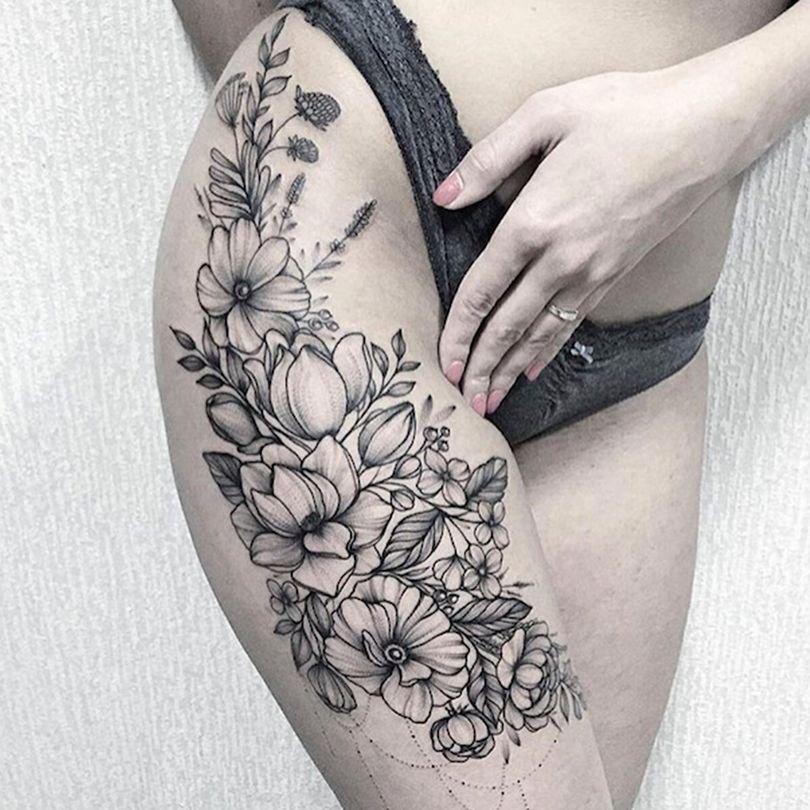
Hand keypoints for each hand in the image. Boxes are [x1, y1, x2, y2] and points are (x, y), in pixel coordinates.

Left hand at [434, 66, 744, 415]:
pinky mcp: (614, 275)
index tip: (443, 363)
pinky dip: (547, 352)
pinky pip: (570, 324)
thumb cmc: (626, 112)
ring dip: (509, 370)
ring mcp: (591, 273)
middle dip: (480, 367)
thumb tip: (444, 197)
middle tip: (461, 399)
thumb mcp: (546, 113)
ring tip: (489, 401)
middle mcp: (561, 260)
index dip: (458, 332)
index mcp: (534, 222)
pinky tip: (532, 370)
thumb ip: (487, 159)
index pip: (482, 291)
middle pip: (507, 327)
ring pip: (539, 335)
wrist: (704, 129)